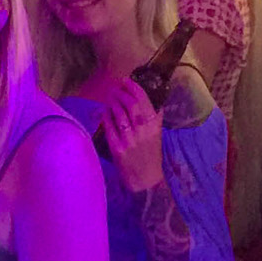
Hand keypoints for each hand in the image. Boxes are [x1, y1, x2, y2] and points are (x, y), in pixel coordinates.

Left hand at [96, 76, 165, 191]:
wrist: (145, 179)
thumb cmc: (151, 155)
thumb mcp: (157, 135)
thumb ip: (156, 118)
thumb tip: (155, 100)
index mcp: (154, 126)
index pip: (144, 100)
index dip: (133, 87)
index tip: (126, 80)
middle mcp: (142, 131)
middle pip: (130, 104)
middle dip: (121, 93)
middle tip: (115, 88)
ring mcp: (129, 139)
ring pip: (118, 113)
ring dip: (112, 102)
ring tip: (110, 97)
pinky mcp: (117, 148)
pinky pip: (109, 127)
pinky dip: (106, 116)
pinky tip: (104, 111)